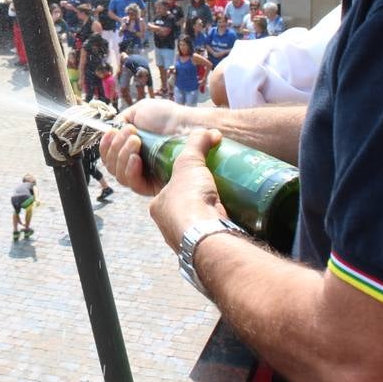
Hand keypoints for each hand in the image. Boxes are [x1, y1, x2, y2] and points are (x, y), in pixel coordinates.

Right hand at [98, 99, 193, 195]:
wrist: (187, 124)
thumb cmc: (168, 117)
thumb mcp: (140, 111)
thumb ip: (122, 119)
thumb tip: (112, 130)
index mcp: (131, 148)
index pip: (110, 156)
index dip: (106, 146)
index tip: (111, 133)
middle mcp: (136, 164)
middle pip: (112, 166)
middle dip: (116, 148)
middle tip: (132, 133)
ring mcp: (145, 175)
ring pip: (120, 175)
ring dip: (122, 155)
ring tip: (136, 140)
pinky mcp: (155, 186)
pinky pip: (134, 185)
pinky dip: (130, 170)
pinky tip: (136, 158)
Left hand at [148, 129, 228, 251]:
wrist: (205, 232)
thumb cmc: (189, 197)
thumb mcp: (190, 162)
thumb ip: (196, 144)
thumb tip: (209, 132)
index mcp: (157, 207)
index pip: (167, 192)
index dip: (181, 183)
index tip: (197, 178)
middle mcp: (166, 226)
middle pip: (180, 209)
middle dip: (194, 201)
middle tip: (211, 191)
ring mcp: (182, 240)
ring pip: (193, 225)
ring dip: (205, 216)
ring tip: (221, 204)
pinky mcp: (200, 249)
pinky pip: (207, 236)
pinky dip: (215, 228)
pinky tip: (225, 220)